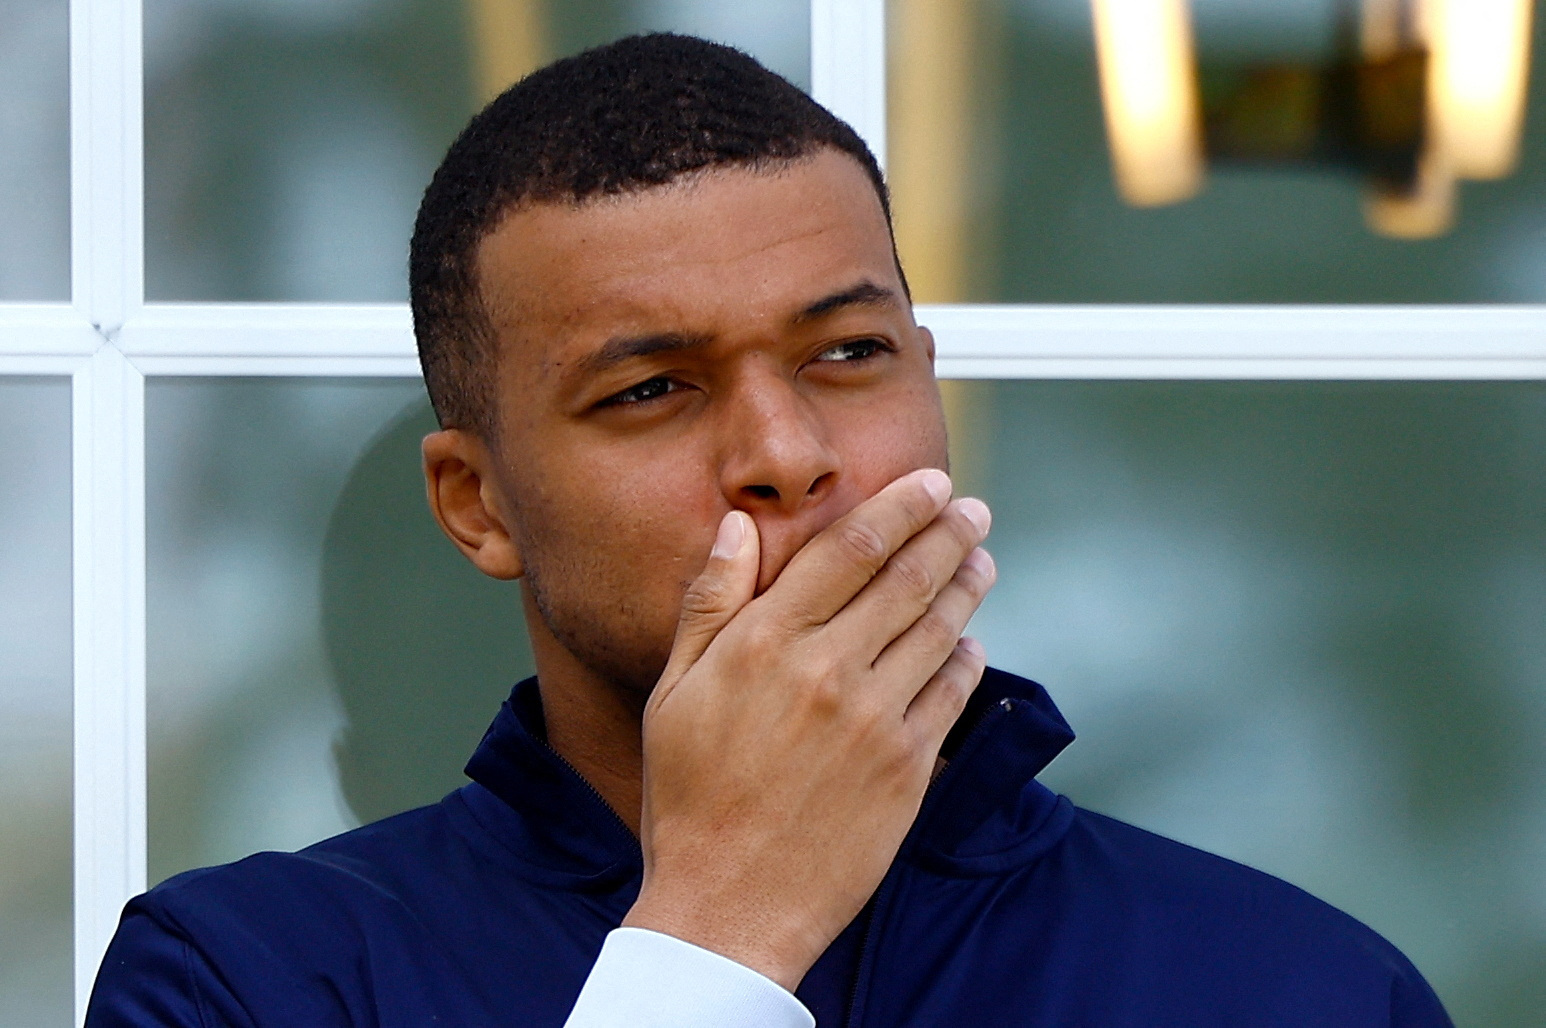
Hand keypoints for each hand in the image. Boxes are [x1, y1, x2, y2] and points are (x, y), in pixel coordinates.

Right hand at [621, 468, 995, 990]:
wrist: (728, 907)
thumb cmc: (689, 796)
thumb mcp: (674, 692)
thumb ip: (710, 602)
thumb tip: (740, 526)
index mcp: (765, 643)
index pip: (850, 549)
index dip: (899, 506)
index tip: (931, 483)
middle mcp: (828, 672)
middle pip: (908, 579)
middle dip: (949, 533)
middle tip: (972, 508)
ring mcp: (875, 722)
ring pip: (940, 630)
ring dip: (968, 585)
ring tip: (982, 558)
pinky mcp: (907, 770)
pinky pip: (951, 696)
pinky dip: (966, 659)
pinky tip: (969, 642)